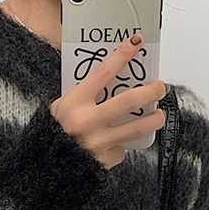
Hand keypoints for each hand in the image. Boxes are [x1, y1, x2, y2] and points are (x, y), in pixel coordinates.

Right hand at [50, 33, 167, 169]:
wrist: (48, 167)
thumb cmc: (55, 132)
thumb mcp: (61, 108)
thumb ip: (84, 95)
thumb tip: (114, 78)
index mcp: (74, 103)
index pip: (103, 72)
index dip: (122, 55)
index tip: (136, 42)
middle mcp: (87, 122)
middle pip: (130, 100)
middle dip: (151, 91)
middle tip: (160, 87)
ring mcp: (98, 142)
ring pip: (138, 128)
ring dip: (155, 119)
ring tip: (159, 115)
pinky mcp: (104, 160)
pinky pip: (121, 149)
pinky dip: (122, 145)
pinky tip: (116, 143)